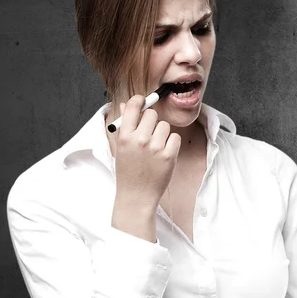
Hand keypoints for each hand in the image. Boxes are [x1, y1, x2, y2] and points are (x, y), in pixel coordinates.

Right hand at [111, 95, 180, 241]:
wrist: (136, 196)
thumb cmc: (128, 171)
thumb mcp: (121, 148)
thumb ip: (125, 125)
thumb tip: (128, 104)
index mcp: (124, 136)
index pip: (134, 106)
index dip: (140, 101)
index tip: (143, 101)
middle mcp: (139, 139)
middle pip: (152, 114)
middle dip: (152, 122)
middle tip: (149, 134)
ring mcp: (155, 147)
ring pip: (165, 126)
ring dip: (162, 134)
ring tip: (154, 148)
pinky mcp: (169, 155)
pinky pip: (175, 137)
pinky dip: (171, 144)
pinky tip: (163, 154)